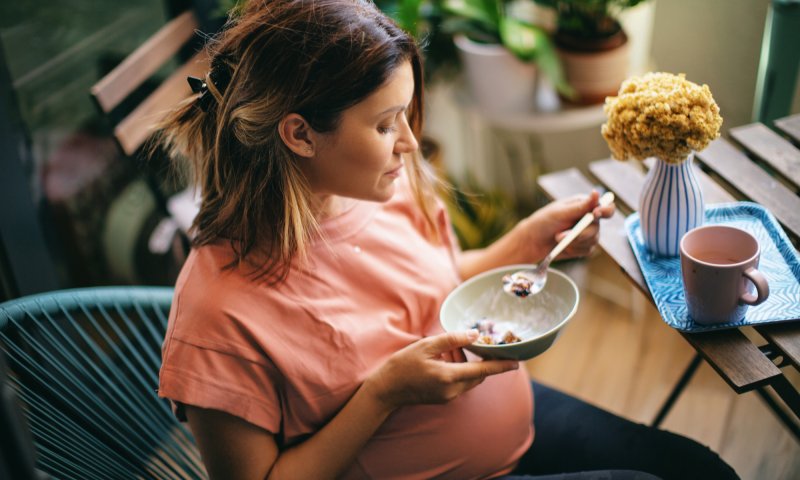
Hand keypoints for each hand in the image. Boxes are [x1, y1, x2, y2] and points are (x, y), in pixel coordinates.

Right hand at [364, 331, 518, 409]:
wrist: (386, 390)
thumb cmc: (403, 365)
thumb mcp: (426, 346)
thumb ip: (452, 339)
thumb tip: (474, 334)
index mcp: (449, 376)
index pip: (482, 371)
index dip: (501, 366)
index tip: (516, 362)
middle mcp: (452, 390)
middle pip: (477, 375)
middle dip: (476, 360)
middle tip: (462, 345)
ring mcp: (448, 397)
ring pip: (468, 379)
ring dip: (465, 365)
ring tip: (446, 351)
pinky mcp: (443, 399)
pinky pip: (459, 384)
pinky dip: (457, 371)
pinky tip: (441, 361)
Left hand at [521, 190, 614, 260]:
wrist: (532, 242)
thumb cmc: (543, 222)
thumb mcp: (560, 212)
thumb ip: (580, 206)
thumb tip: (596, 193)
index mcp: (584, 205)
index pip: (605, 206)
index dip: (605, 210)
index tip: (595, 214)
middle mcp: (588, 219)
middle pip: (597, 228)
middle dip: (579, 234)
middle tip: (560, 236)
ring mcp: (587, 234)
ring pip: (592, 240)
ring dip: (573, 242)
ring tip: (557, 238)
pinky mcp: (583, 247)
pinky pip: (587, 251)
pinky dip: (574, 250)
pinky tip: (562, 246)